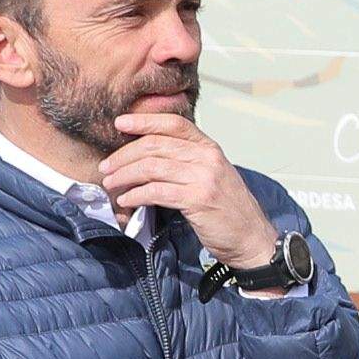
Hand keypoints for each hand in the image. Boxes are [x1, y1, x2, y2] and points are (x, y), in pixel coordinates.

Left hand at [102, 109, 278, 269]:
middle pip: (155, 146)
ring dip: (124, 176)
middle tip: (106, 167)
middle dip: (124, 155)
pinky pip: (156, 191)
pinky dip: (136, 195)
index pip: (174, 124)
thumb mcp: (211, 177)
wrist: (252, 238)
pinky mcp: (198, 199)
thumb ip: (186, 162)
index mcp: (210, 148)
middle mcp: (208, 158)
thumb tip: (146, 157)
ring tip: (111, 185)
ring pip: (152, 167)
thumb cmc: (229, 211)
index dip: (144, 121)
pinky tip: (126, 201)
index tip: (120, 123)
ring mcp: (204, 178)